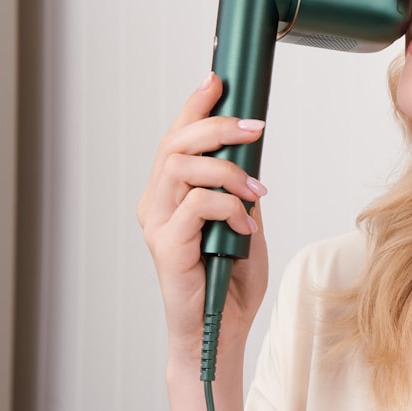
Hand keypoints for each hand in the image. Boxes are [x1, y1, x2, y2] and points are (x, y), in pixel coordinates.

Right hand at [138, 72, 270, 359]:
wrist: (221, 330)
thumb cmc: (230, 280)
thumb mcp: (244, 221)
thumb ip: (239, 188)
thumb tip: (250, 153)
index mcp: (169, 194)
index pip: (177, 138)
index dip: (195, 105)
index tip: (217, 80)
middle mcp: (156, 204)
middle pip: (175, 143)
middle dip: (217, 125)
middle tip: (254, 128)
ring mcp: (158, 224)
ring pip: (182, 167)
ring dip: (228, 170)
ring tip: (255, 190)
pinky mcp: (166, 246)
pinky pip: (197, 205)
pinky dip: (228, 206)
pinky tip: (243, 224)